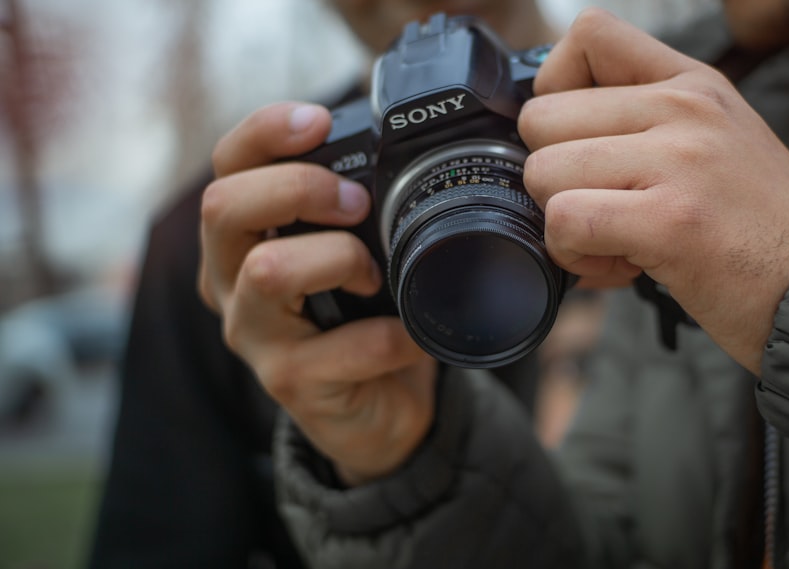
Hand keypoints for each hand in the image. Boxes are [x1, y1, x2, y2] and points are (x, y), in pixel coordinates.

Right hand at [198, 102, 435, 484]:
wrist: (378, 408)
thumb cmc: (364, 316)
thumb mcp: (353, 251)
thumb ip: (354, 208)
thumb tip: (401, 153)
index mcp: (242, 237)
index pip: (227, 167)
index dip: (264, 132)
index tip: (319, 121)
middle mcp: (230, 282)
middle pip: (222, 206)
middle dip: (298, 187)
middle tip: (356, 202)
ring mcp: (253, 336)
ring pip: (266, 270)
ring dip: (337, 258)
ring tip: (375, 275)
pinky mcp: (289, 383)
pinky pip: (341, 347)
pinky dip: (391, 335)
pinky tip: (412, 335)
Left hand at [518, 9, 788, 373]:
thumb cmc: (760, 231)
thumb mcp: (714, 144)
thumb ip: (642, 125)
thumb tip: (549, 139)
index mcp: (692, 83)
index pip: (588, 34)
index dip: (556, 89)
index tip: (577, 140)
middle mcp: (685, 107)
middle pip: (542, 117)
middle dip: (555, 177)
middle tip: (606, 212)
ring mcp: (680, 159)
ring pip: (544, 172)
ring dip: (564, 223)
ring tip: (619, 244)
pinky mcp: (671, 220)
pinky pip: (565, 221)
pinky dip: (577, 258)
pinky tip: (624, 269)